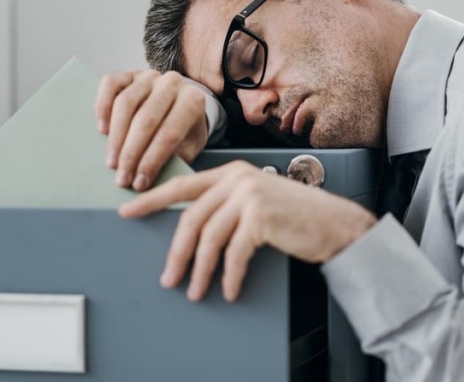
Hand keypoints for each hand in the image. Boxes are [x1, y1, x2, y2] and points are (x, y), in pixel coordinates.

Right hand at [95, 70, 207, 190]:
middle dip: (131, 154)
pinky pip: (110, 84)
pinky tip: (102, 130)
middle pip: (146, 120)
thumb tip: (149, 181)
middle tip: (121, 178)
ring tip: (111, 162)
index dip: (152, 161)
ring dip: (116, 137)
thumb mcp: (188, 147)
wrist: (179, 104)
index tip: (139, 184)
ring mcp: (148, 76)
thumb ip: (175, 160)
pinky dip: (102, 106)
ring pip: (125, 104)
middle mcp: (172, 83)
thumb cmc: (183, 131)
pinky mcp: (128, 73)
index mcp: (192, 100)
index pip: (169, 134)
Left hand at [119, 161, 375, 301]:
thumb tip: (189, 234)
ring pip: (209, 238)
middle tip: (168, 278)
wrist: (336, 225)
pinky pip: (233, 252)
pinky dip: (228, 275)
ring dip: (200, 270)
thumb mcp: (253, 203)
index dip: (151, 200)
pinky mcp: (260, 215)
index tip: (128, 211)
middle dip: (177, 253)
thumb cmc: (294, 217)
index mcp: (230, 172)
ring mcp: (248, 194)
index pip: (182, 186)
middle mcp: (237, 178)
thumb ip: (224, 207)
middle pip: (191, 218)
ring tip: (196, 292)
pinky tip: (228, 289)